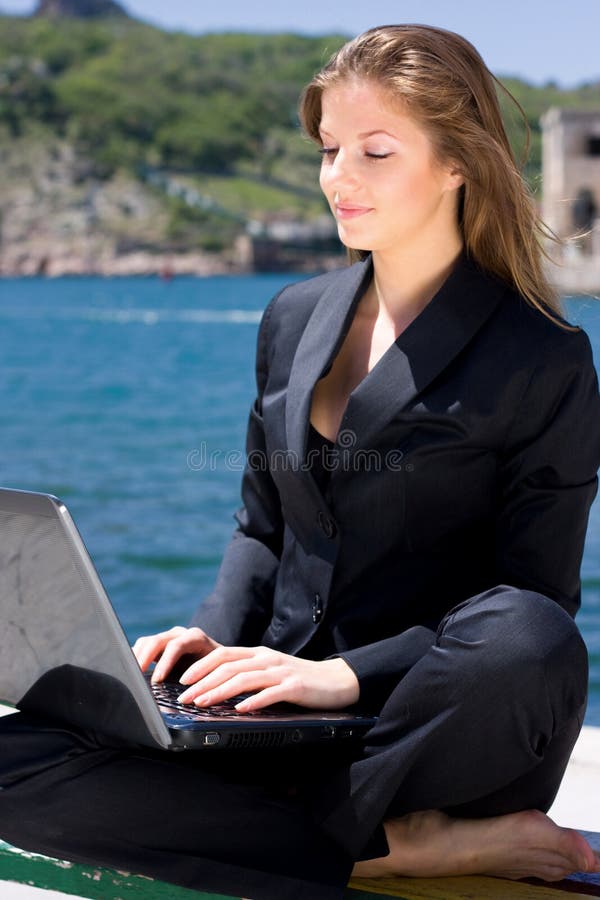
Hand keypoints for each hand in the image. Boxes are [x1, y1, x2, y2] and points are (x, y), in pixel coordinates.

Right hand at [132, 626, 220, 682]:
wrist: (217, 661)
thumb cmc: (215, 670)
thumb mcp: (211, 674)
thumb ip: (200, 681)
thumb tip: (187, 697)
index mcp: (196, 638)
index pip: (177, 646)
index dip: (165, 662)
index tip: (157, 680)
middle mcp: (180, 634)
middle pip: (158, 641)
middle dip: (145, 659)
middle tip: (136, 677)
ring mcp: (168, 637)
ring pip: (147, 642)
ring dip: (137, 658)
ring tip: (131, 675)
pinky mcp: (159, 644)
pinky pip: (143, 646)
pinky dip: (136, 657)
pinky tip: (131, 670)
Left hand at [177, 645, 359, 711]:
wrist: (335, 681)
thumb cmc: (299, 680)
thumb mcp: (270, 672)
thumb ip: (248, 675)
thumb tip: (216, 688)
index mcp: (258, 655)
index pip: (223, 654)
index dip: (201, 666)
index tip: (182, 680)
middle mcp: (267, 659)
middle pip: (229, 666)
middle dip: (203, 682)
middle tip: (184, 697)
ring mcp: (281, 672)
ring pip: (244, 678)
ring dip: (220, 691)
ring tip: (203, 704)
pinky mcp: (295, 686)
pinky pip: (271, 693)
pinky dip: (253, 701)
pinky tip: (240, 710)